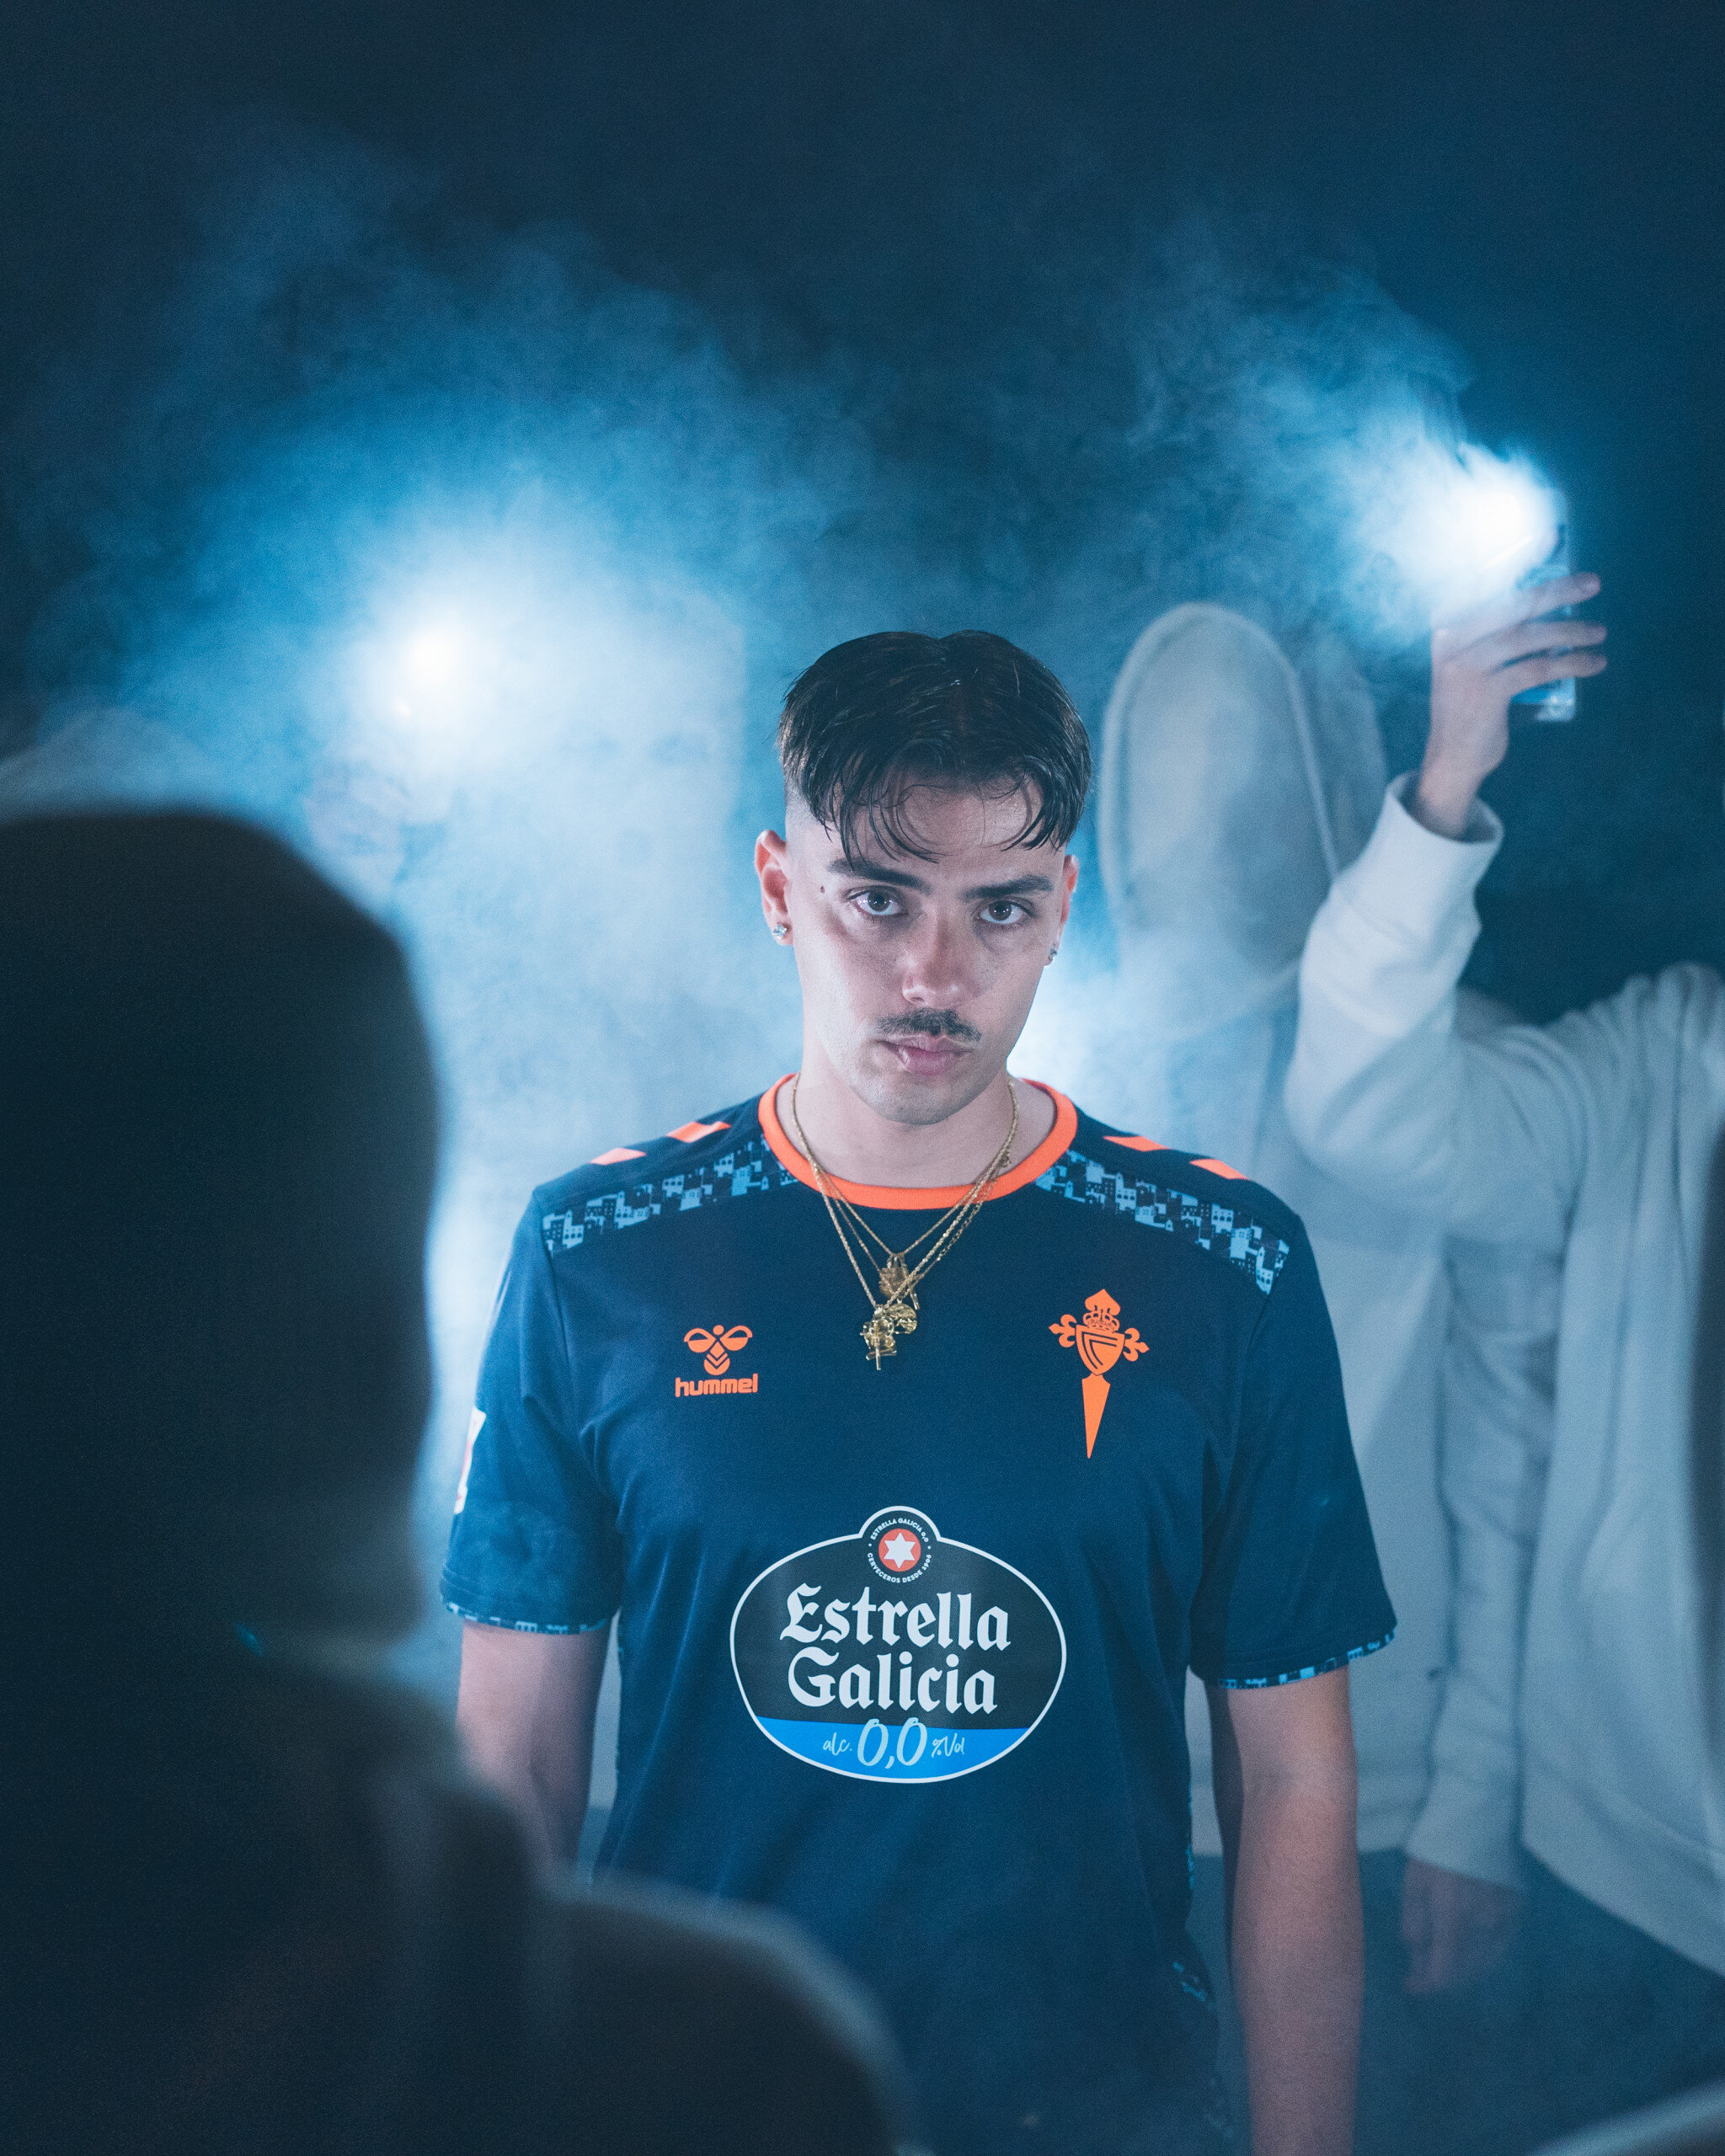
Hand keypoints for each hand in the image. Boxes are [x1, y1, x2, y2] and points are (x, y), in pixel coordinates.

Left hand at [1400, 1857, 1522, 1993]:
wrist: (1479, 1819)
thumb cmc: (1438, 1848)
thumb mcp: (1415, 1882)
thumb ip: (1415, 1923)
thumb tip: (1416, 1958)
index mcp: (1454, 1916)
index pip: (1444, 1972)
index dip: (1426, 1985)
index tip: (1410, 1985)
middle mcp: (1483, 1926)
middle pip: (1465, 1973)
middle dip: (1442, 1980)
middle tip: (1421, 1975)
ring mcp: (1505, 1921)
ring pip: (1485, 1965)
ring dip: (1463, 1972)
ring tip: (1443, 1965)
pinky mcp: (1518, 1913)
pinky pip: (1500, 1949)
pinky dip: (1482, 1958)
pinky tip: (1467, 1952)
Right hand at [1411, 573, 1606, 837]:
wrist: (1451, 759)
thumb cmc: (1471, 707)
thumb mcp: (1474, 664)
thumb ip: (1497, 634)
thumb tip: (1550, 602)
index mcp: (1447, 626)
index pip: (1488, 582)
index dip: (1522, 557)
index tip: (1553, 537)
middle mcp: (1452, 640)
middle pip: (1513, 603)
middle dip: (1558, 590)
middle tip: (1592, 583)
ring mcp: (1466, 666)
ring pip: (1529, 636)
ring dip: (1571, 631)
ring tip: (1599, 632)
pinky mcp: (1485, 692)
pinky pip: (1537, 668)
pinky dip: (1570, 663)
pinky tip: (1592, 663)